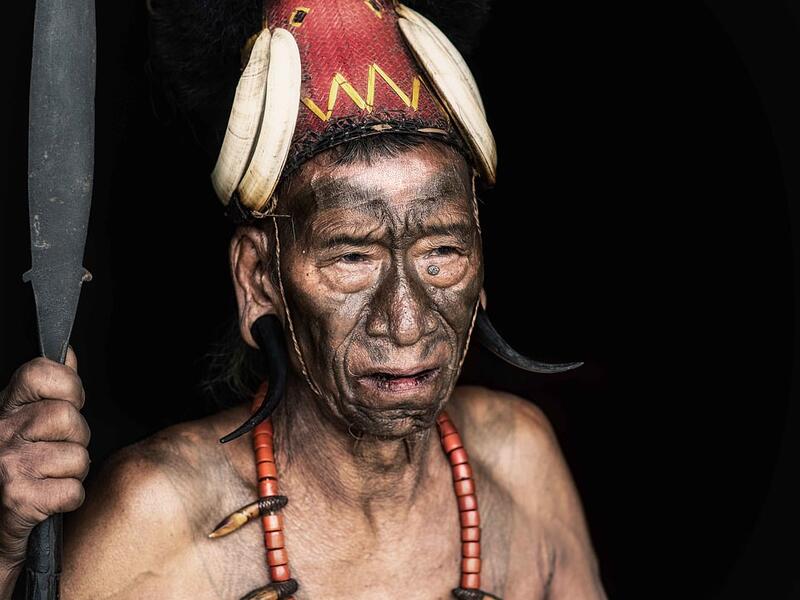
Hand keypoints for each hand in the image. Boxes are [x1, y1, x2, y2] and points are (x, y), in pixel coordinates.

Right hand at [0, 346, 89, 571]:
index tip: (69, 405)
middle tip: (58, 455)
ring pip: (77, 456)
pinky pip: (73, 491)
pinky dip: (68, 501)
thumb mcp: (25, 426)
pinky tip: (47, 503)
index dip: (69, 388)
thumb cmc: (13, 476)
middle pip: (68, 417)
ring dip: (73, 474)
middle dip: (77, 440)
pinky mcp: (16, 499)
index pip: (42, 372)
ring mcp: (6, 465)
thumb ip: (48, 391)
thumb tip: (68, 354)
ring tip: (50, 480)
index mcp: (3, 409)